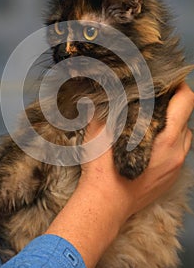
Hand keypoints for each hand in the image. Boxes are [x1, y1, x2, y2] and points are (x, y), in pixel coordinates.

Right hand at [46, 83, 193, 267]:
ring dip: (175, 124)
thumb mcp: (100, 131)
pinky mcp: (171, 177)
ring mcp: (176, 166)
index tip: (169, 80)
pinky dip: (171, 141)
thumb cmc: (103, 169)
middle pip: (187, 117)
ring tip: (154, 120)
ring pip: (186, 136)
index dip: (180, 86)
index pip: (186, 101)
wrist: (105, 203)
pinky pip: (179, 152)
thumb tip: (104, 89)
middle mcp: (176, 151)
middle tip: (156, 98)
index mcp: (165, 137)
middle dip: (174, 104)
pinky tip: (152, 141)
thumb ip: (106, 107)